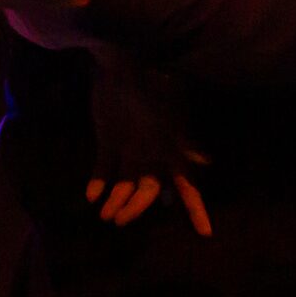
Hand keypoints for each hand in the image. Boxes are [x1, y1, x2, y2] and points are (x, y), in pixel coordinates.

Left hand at [85, 51, 211, 235]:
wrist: (119, 63)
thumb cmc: (149, 87)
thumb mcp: (166, 116)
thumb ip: (181, 142)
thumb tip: (204, 162)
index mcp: (172, 151)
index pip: (188, 186)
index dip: (196, 208)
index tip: (205, 233)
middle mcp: (153, 153)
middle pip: (148, 190)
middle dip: (137, 208)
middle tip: (119, 222)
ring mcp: (130, 147)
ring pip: (125, 183)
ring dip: (116, 200)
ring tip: (104, 216)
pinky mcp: (107, 139)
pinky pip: (103, 167)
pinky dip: (97, 182)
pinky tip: (90, 196)